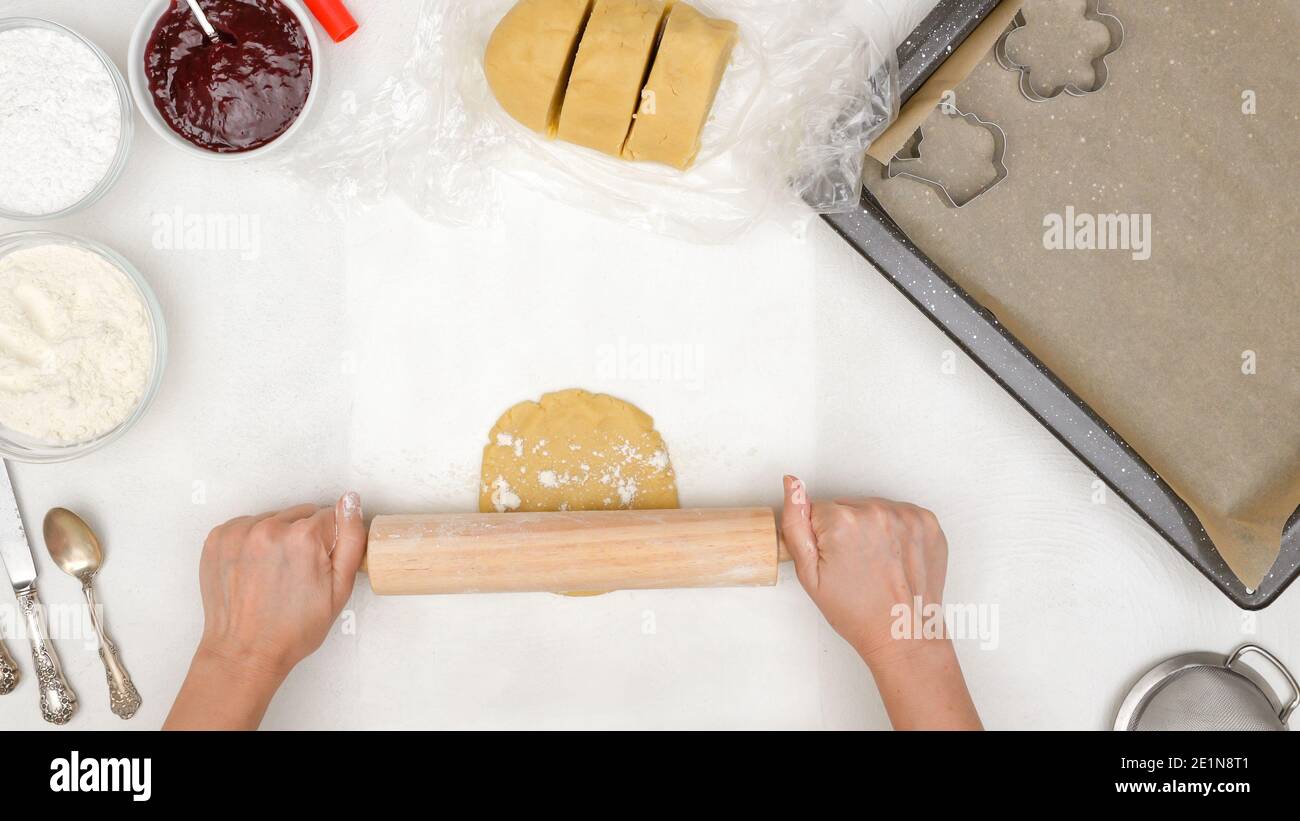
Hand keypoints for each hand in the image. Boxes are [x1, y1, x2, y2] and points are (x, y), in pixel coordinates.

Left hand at [165, 493, 365, 729]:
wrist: (244, 652)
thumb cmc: (293, 629)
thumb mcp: (340, 590)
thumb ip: (350, 539)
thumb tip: (350, 502)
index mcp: (302, 538)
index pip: (329, 517)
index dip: (327, 544)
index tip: (316, 568)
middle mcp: (268, 528)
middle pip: (300, 514)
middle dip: (302, 538)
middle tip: (296, 574)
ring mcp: (238, 532)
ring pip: (273, 519)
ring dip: (277, 538)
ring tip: (273, 573)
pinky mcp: (218, 538)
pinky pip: (247, 525)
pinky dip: (252, 541)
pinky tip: (254, 569)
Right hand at [781, 476, 979, 729]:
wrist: (903, 633)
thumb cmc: (857, 612)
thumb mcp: (809, 574)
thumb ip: (795, 523)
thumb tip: (791, 483)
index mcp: (843, 522)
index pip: (819, 510)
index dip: (823, 537)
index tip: (836, 561)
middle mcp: (876, 511)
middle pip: (848, 507)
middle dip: (847, 530)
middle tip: (855, 565)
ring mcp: (906, 515)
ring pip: (873, 510)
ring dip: (873, 529)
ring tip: (877, 563)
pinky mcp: (927, 521)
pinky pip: (900, 514)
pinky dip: (897, 532)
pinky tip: (895, 557)